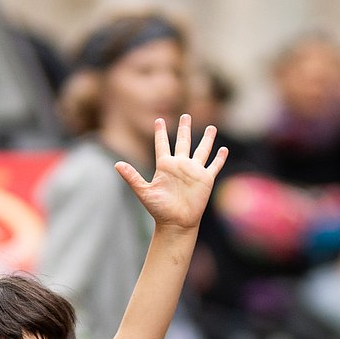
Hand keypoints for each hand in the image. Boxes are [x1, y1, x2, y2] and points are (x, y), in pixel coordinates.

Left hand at [115, 114, 228, 233]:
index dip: (160, 133)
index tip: (159, 120)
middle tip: (186, 115)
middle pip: (183, 142)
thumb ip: (132, 177)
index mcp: (165, 166)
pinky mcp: (205, 179)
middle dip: (184, 128)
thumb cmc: (159, 210)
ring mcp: (194, 171)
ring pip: (202, 150)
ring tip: (211, 127)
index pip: (162, 144)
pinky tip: (223, 149)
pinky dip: (219, 158)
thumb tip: (116, 164)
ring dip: (207, 139)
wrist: (176, 223)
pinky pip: (214, 166)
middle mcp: (180, 165)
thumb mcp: (144, 192)